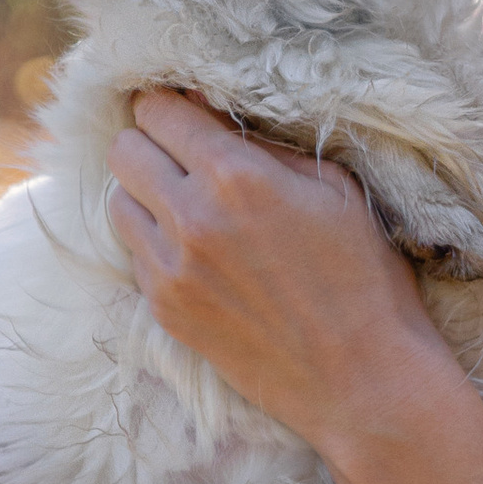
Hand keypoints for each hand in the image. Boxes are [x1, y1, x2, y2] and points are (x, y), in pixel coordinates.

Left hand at [104, 88, 460, 464]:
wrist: (363, 379)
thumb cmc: (365, 277)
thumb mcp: (335, 188)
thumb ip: (265, 146)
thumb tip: (212, 115)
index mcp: (236, 177)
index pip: (158, 111)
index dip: (170, 104)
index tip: (186, 112)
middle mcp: (191, 219)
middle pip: (123, 151)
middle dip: (150, 142)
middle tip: (183, 155)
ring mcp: (171, 270)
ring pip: (116, 203)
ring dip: (144, 194)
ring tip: (187, 205)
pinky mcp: (165, 311)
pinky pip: (134, 254)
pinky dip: (155, 242)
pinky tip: (198, 251)